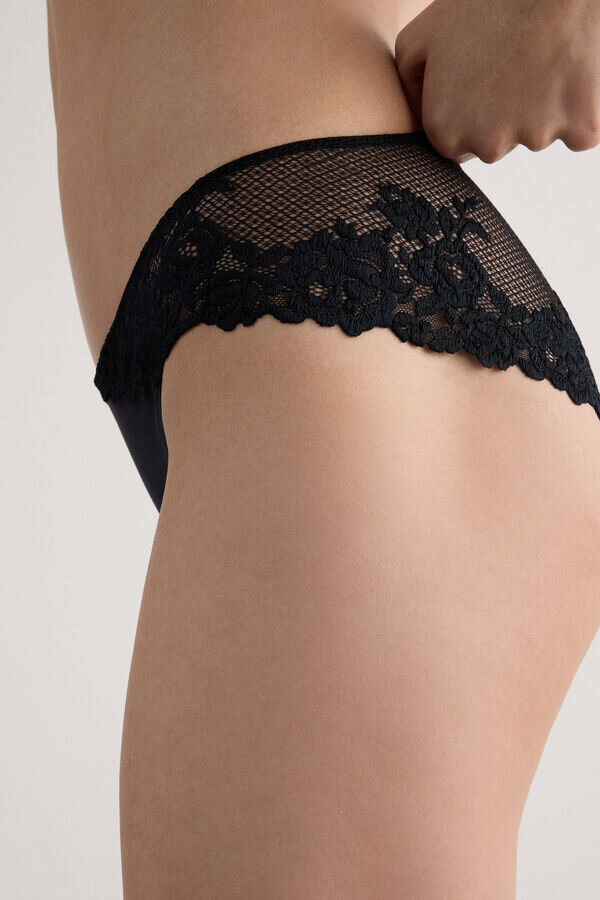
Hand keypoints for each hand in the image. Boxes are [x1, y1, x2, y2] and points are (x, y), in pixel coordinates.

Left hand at [394, 0, 599, 162]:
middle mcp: (488, 146)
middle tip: (510, 63)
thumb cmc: (483, 3)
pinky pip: (578, 129)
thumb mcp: (419, 39)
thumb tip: (415, 118)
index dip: (468, 110)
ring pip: (536, 134)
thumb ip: (409, 88)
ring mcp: (536, 138)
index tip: (480, 79)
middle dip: (501, 114)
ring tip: (537, 58)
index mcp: (447, 132)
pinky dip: (577, 106)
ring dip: (539, 106)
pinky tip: (567, 70)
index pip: (456, 144)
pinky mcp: (581, 129)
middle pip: (494, 145)